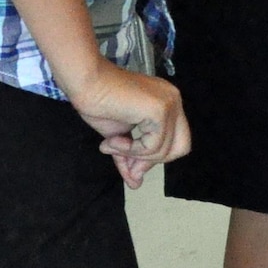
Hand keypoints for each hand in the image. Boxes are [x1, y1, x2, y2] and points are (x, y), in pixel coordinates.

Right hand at [63, 59, 190, 189]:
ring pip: (164, 150)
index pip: (177, 141)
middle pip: (181, 147)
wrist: (86, 84)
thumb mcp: (120, 137)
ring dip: (134, 155)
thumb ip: (131, 157)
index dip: (155, 157)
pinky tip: (112, 140)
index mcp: (167, 104)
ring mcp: (170, 104)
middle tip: (126, 161)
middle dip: (152, 161)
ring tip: (111, 145)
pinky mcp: (160, 110)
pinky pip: (152, 146)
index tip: (130, 163)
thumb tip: (136, 184)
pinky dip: (130, 150)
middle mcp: (173, 101)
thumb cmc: (99, 103)